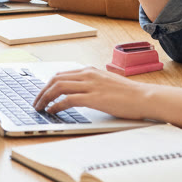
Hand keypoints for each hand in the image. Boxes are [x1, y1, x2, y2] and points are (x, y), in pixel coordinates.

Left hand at [31, 66, 153, 118]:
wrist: (145, 97)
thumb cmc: (129, 94)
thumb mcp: (107, 83)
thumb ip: (93, 84)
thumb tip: (80, 93)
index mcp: (90, 70)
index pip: (61, 75)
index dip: (48, 84)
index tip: (42, 93)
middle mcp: (88, 75)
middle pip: (55, 79)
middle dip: (42, 91)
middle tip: (36, 102)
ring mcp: (90, 85)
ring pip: (58, 87)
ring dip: (45, 98)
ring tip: (40, 107)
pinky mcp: (94, 98)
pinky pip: (68, 100)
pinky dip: (56, 105)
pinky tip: (52, 111)